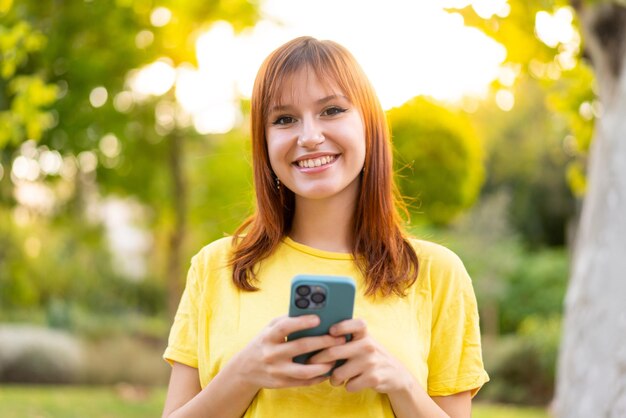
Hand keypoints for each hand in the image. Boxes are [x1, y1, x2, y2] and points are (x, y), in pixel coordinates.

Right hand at [229, 315, 344, 390]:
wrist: (245, 369)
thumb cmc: (264, 343)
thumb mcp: (269, 329)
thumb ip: (286, 320)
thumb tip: (310, 311)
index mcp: (268, 337)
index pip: (284, 327)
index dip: (301, 322)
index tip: (318, 319)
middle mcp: (271, 354)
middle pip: (300, 347)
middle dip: (322, 342)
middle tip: (339, 338)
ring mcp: (277, 371)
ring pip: (304, 370)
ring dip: (323, 364)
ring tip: (336, 358)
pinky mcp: (282, 384)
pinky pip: (304, 382)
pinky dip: (318, 377)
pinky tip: (329, 370)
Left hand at [308, 318, 414, 393]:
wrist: (395, 374)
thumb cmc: (369, 356)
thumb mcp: (363, 342)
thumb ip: (346, 338)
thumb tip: (315, 340)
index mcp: (365, 333)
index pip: (355, 324)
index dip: (341, 326)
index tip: (331, 331)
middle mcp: (368, 345)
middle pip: (334, 352)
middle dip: (318, 359)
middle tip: (311, 363)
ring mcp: (371, 362)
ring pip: (338, 373)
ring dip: (333, 379)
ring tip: (335, 378)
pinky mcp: (373, 378)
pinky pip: (349, 385)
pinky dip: (347, 386)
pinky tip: (351, 382)